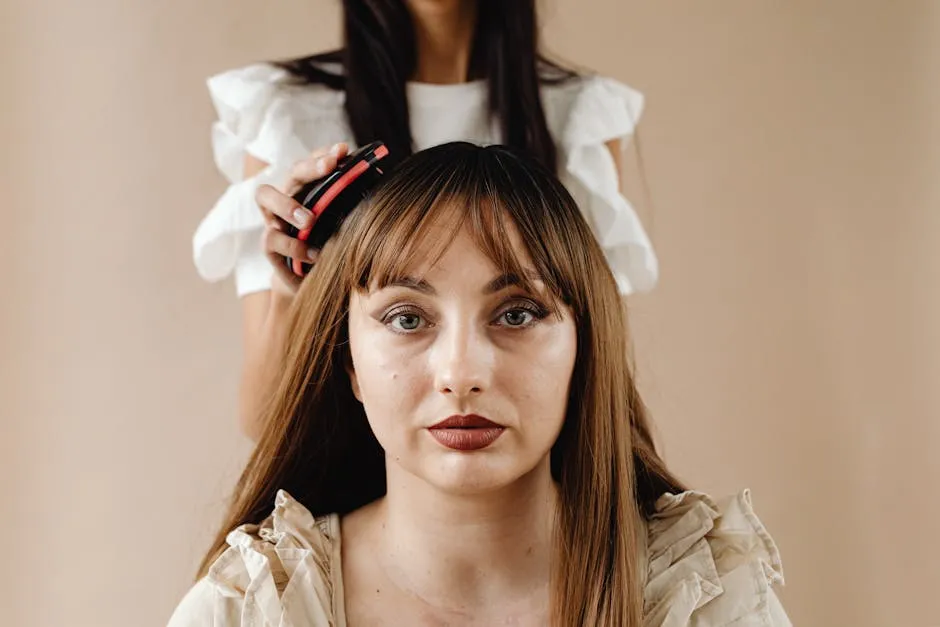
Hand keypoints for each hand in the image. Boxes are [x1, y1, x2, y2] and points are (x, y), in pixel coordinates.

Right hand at [256, 142, 349, 293]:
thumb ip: (354, 202)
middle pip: (292, 172)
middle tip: (329, 166)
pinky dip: (294, 246)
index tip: (343, 150)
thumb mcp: (344, 223)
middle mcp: (289, 197)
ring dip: (288, 204)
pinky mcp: (270, 246)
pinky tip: (315, 254)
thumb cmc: (331, 244)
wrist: (312, 279)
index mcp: (309, 189)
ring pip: (265, 195)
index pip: (314, 162)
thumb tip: (376, 178)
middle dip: (310, 167)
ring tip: (309, 220)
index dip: (324, 154)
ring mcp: (275, 218)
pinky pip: (272, 239)